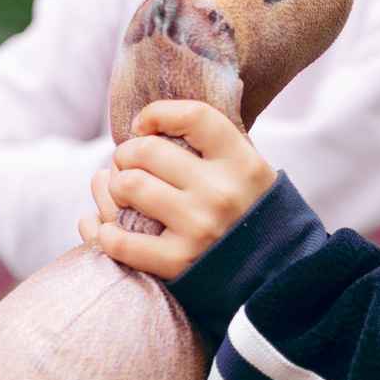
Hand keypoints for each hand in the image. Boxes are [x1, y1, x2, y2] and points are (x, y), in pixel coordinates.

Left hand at [78, 100, 276, 281]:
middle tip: (127, 164)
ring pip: (129, 186)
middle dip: (126, 154)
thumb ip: (221, 142)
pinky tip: (111, 229)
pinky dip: (105, 233)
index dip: (158, 113)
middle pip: (147, 150)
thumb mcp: (251, 172)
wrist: (274, 276)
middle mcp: (221, 193)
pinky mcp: (179, 263)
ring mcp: (199, 228)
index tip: (144, 125)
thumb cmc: (251, 215)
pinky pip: (121, 240)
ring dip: (114, 187)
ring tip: (124, 194)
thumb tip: (192, 103)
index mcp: (242, 164)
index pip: (193, 116)